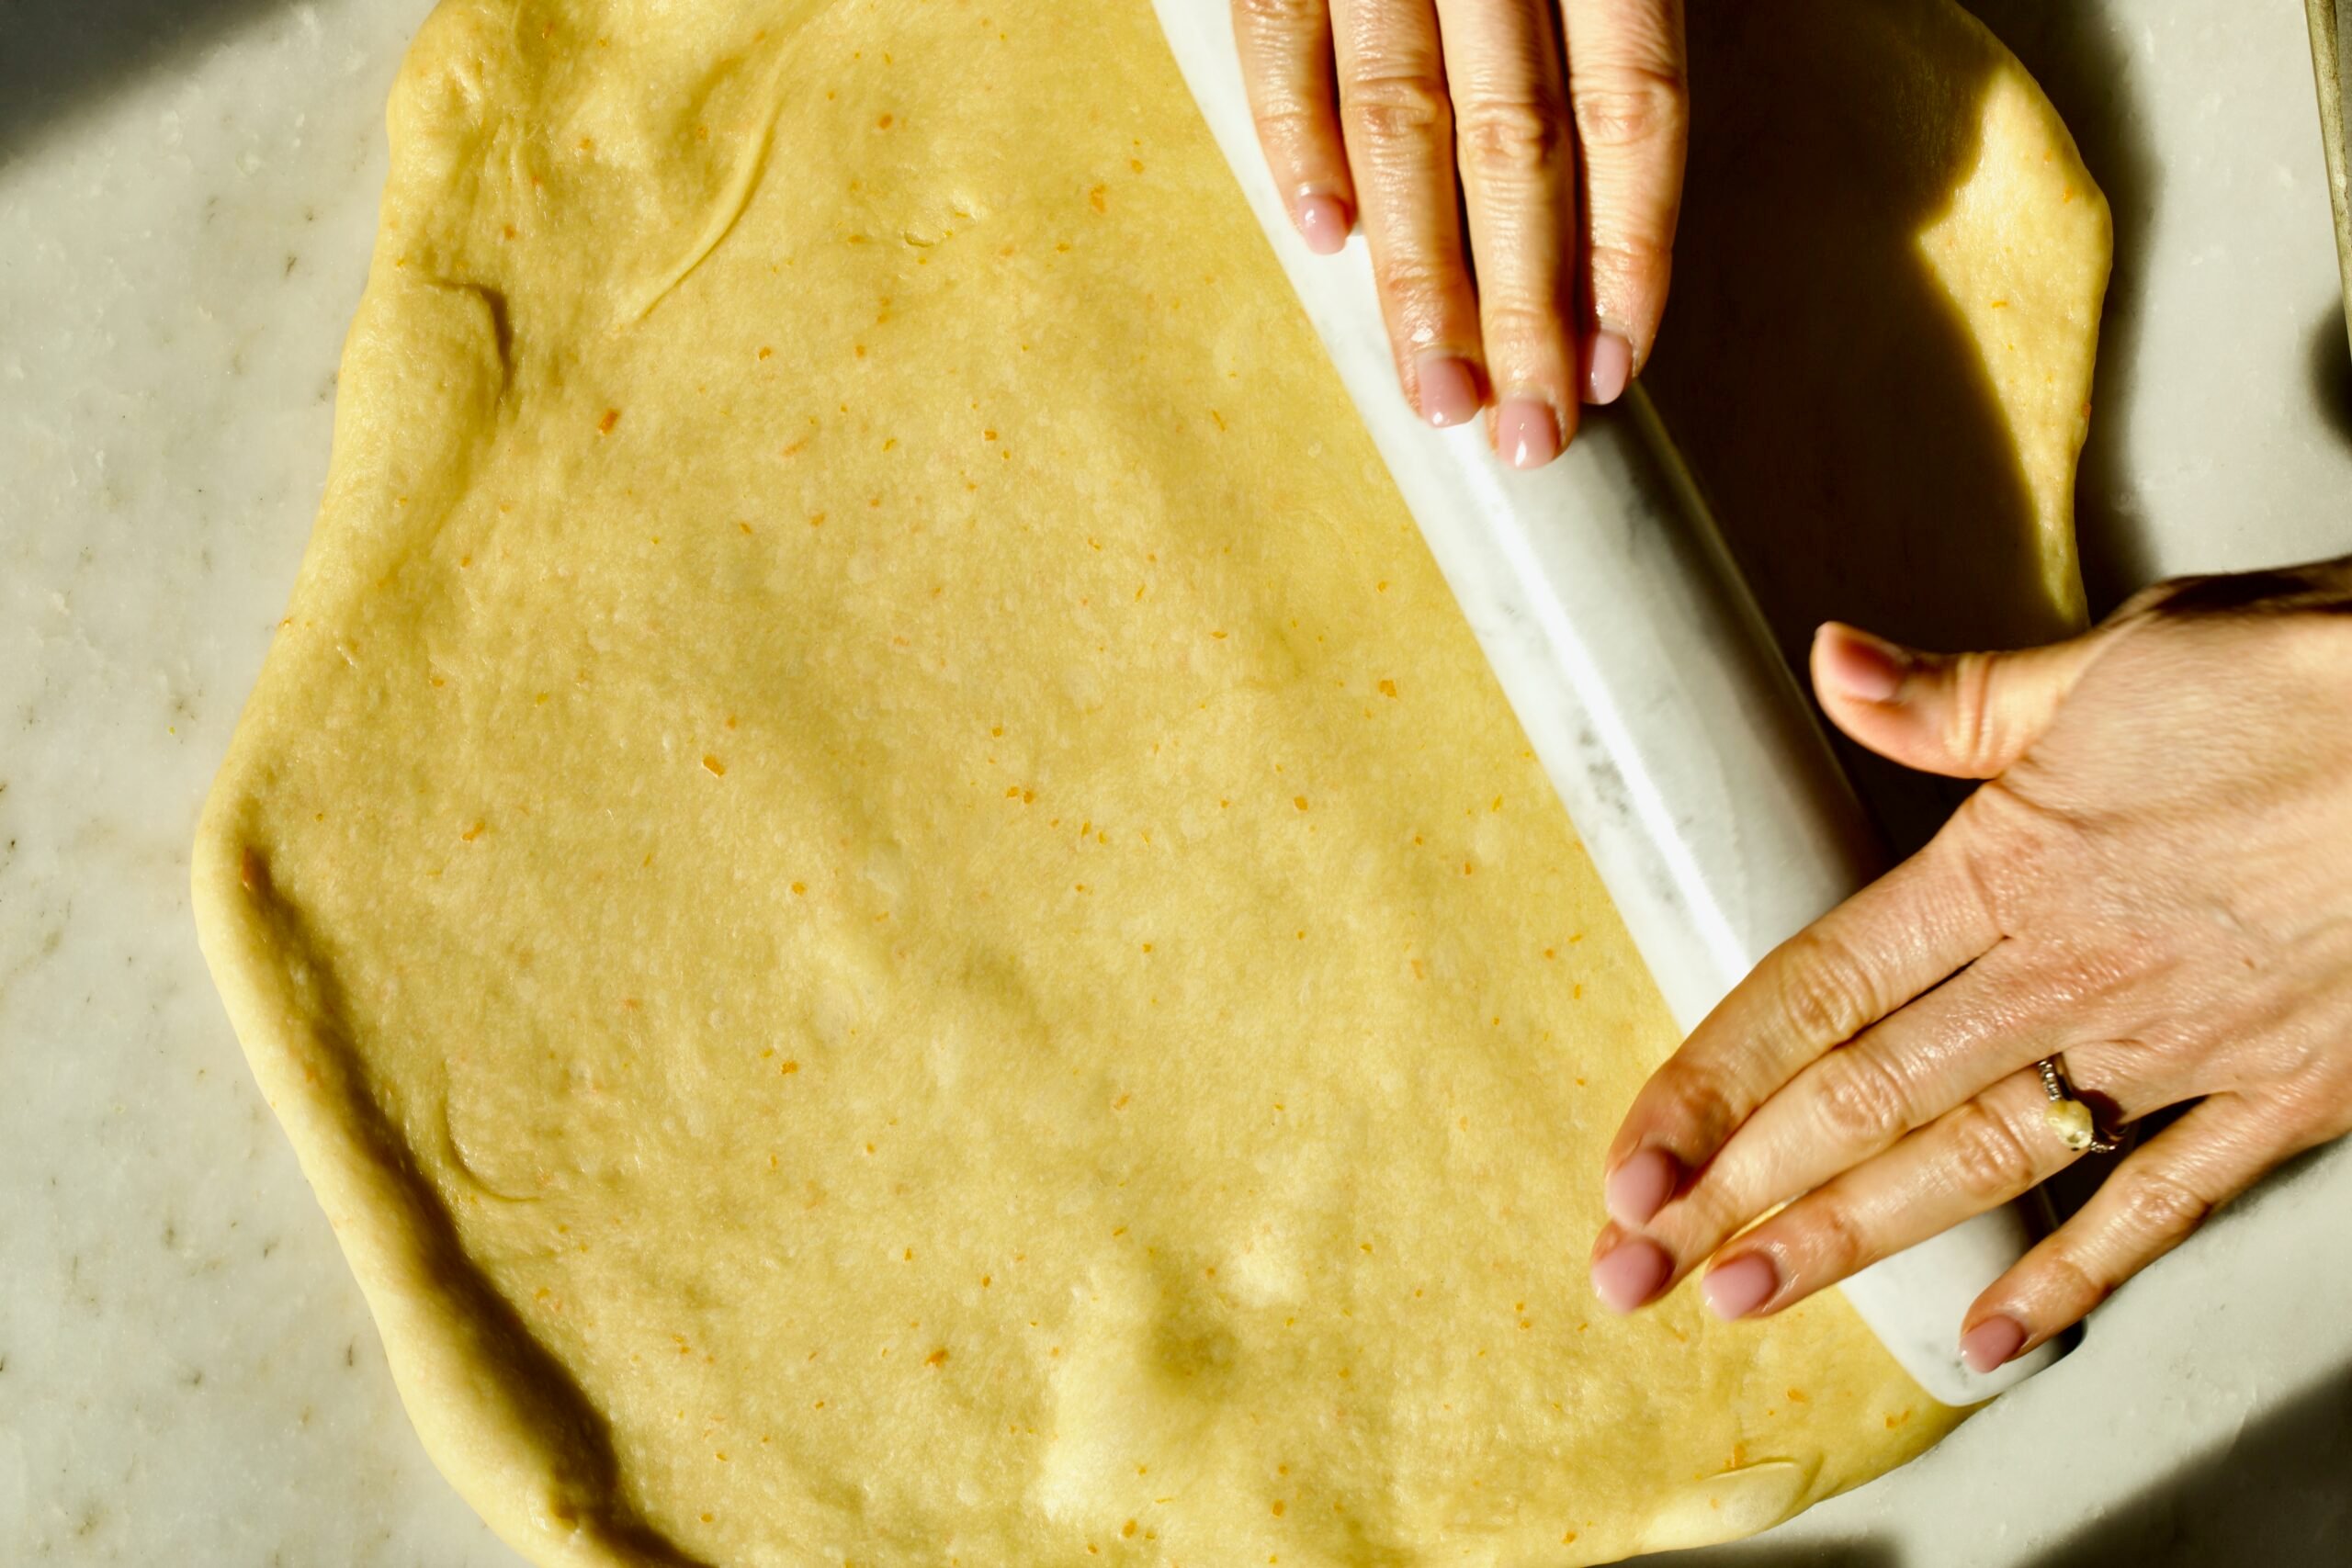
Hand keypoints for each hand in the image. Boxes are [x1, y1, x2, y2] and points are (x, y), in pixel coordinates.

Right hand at [1231, 0, 1687, 466]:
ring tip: (1438, 393)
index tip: (1610, 367)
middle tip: (1530, 431)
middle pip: (1517, 143)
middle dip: (1525, 307)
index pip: (1630, 106)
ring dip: (1419, 277)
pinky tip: (1324, 241)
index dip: (1628, 245)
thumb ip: (1588, 40)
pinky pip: (1280, 44)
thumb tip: (1587, 231)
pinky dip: (1298, 143)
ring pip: (1401, 122)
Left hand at [1588, 557, 2351, 1373]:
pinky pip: (2155, 1209)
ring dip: (1845, 1240)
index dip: (1707, 1085)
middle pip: (1861, 1104)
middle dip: (1734, 1195)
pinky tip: (1990, 1342)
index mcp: (2006, 872)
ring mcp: (2172, 1053)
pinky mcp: (2279, 1100)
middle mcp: (2067, 980)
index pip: (1811, 993)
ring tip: (1739, 1299)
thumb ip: (1960, 699)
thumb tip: (1831, 661)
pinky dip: (2071, 1278)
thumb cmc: (2318, 681)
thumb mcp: (2117, 662)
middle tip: (1630, 1269)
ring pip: (1973, 1166)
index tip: (1626, 1163)